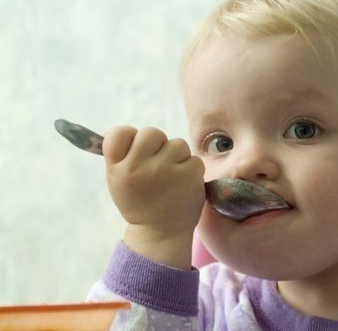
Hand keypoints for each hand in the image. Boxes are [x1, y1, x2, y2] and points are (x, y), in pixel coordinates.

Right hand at [103, 126, 204, 267]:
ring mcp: (165, 170)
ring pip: (176, 143)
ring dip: (177, 157)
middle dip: (157, 144)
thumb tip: (122, 130)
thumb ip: (120, 157)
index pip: (119, 133)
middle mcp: (138, 168)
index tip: (136, 150)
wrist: (162, 233)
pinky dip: (191, 169)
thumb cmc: (140, 203)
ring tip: (172, 177)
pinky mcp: (189, 174)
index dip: (130, 137)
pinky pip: (193, 158)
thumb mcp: (119, 182)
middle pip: (151, 132)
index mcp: (118, 169)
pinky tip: (184, 184)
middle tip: (158, 164)